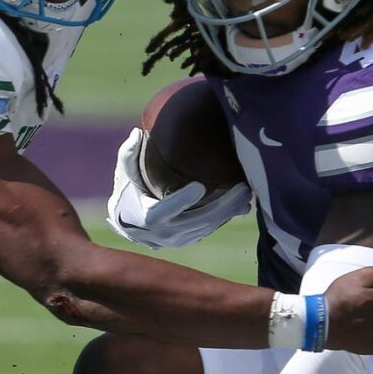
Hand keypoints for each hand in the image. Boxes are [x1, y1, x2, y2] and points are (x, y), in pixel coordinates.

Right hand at [106, 129, 251, 249]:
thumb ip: (129, 153)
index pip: (164, 211)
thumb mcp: (125, 170)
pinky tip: (242, 203)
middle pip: (196, 221)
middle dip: (221, 206)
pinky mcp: (188, 240)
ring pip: (207, 227)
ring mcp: (177, 240)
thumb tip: (137, 133)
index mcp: (145, 217)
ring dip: (229, 212)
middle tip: (241, 189)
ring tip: (247, 193)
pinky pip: (210, 229)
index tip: (200, 186)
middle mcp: (162, 234)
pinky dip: (226, 217)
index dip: (181, 201)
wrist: (128, 221)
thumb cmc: (128, 189)